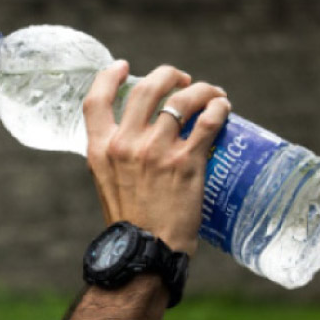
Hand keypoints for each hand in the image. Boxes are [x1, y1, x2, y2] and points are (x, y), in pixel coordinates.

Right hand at [83, 62, 230, 255]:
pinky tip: (224, 107)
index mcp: (100, 149)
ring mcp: (156, 151)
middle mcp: (126, 144)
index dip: (108, 76)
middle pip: (146, 89)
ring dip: (201, 89)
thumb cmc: (129, 222)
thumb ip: (114, 156)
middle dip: (167, 75)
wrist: (145, 253)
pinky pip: (207, 121)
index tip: (123, 66)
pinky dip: (218, 108)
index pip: (96, 100)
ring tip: (212, 93)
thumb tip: (133, 137)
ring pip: (181, 99)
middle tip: (181, 80)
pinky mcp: (186, 162)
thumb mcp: (106, 182)